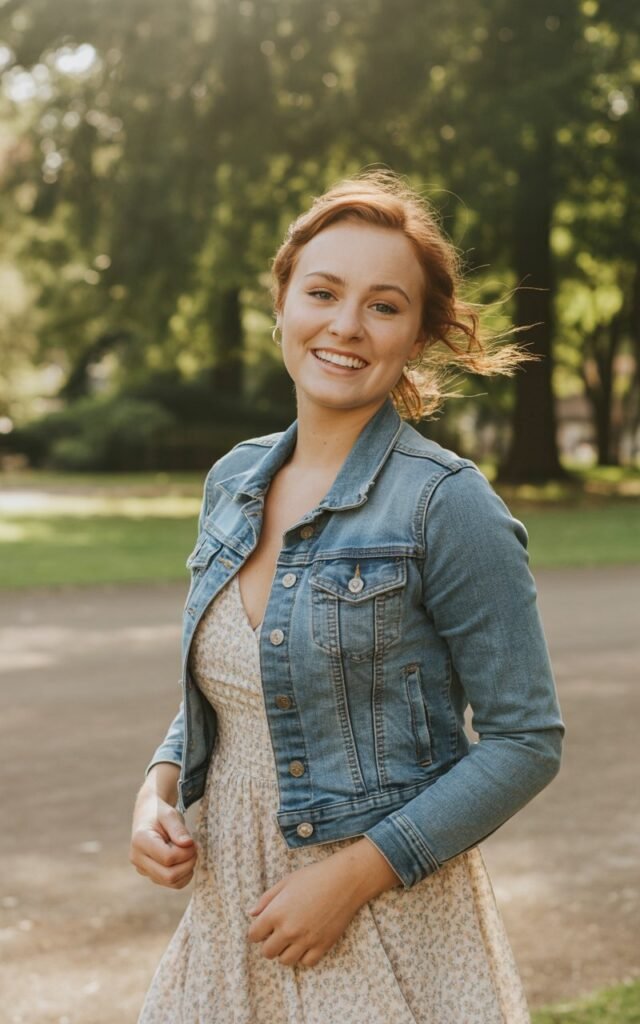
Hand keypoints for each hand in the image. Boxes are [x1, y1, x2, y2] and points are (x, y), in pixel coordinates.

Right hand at [129, 790, 197, 888]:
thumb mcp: (169, 813)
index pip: (168, 858)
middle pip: (169, 875)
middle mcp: (137, 859)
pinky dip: (184, 875)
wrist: (148, 815)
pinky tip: (185, 860)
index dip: (186, 852)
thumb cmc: (159, 813)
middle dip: (188, 863)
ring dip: (187, 870)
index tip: (193, 841)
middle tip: (195, 848)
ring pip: (171, 882)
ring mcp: (143, 869)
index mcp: (140, 841)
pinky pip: (171, 883)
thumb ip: (178, 828)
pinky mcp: (150, 874)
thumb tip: (188, 844)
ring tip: (189, 852)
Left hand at [246, 838, 399, 967]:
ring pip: (285, 961)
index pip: (253, 936)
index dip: (256, 931)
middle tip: (278, 932)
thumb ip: (266, 899)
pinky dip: (304, 956)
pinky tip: (307, 942)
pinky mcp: (322, 946)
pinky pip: (306, 963)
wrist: (344, 880)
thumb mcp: (285, 882)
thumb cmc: (313, 876)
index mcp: (276, 913)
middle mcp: (288, 930)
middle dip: (269, 943)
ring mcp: (306, 940)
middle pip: (267, 952)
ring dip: (285, 951)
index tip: (263, 927)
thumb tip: (251, 914)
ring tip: (293, 938)